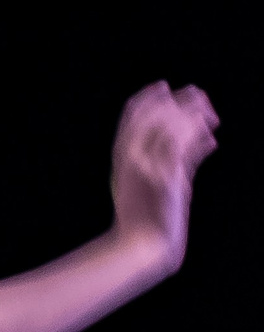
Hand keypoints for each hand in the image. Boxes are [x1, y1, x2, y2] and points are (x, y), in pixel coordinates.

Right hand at [108, 81, 218, 269]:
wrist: (142, 244)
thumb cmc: (147, 216)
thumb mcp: (154, 182)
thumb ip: (177, 159)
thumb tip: (209, 139)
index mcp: (122, 158)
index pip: (130, 116)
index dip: (147, 98)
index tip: (162, 87)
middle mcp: (130, 160)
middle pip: (150, 117)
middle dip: (173, 102)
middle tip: (196, 94)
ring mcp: (146, 169)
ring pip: (166, 130)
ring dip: (188, 117)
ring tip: (209, 113)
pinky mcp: (164, 180)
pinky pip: (178, 150)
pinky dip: (194, 141)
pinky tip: (210, 139)